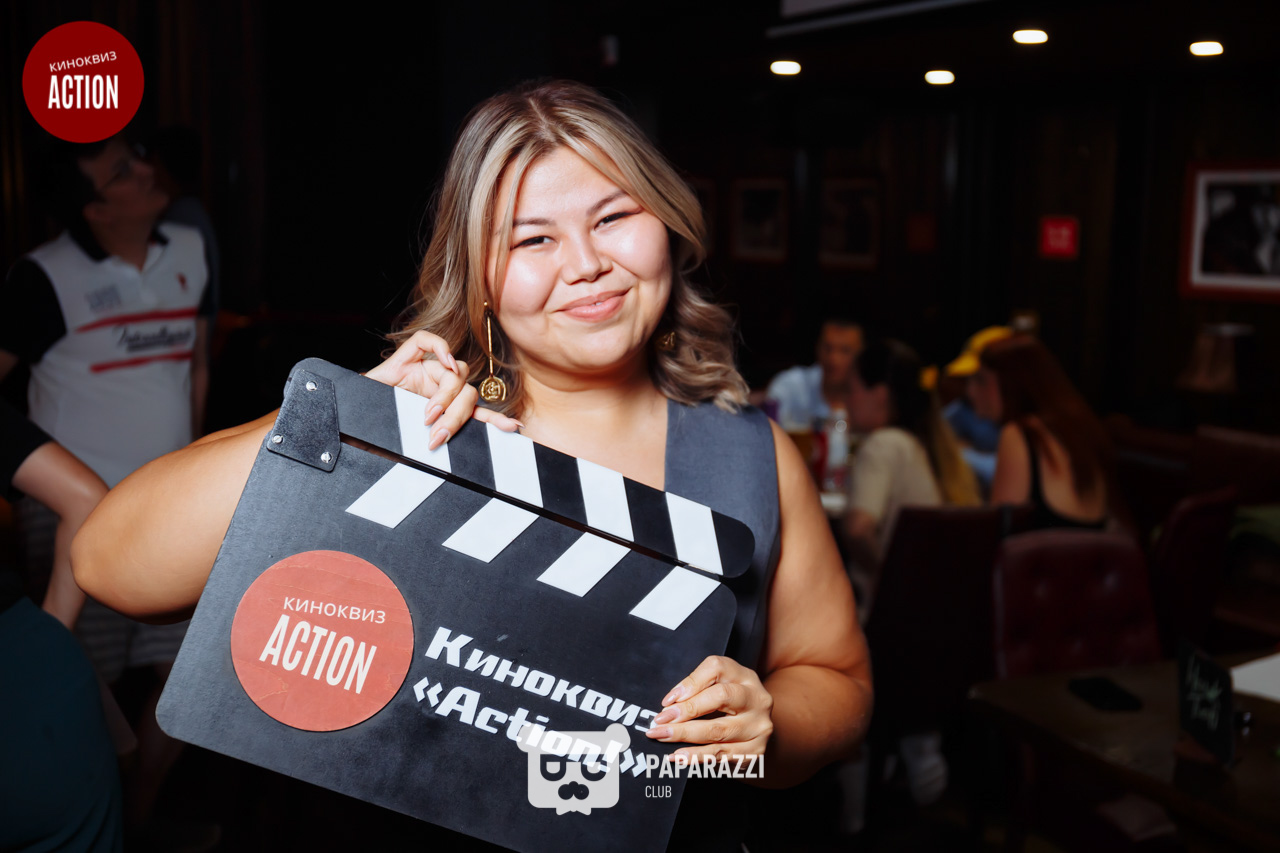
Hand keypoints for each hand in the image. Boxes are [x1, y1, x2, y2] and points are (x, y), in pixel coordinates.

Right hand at [365, 330, 520, 448]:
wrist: (345, 428)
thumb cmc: (376, 441)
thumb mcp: (414, 445)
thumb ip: (443, 442)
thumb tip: (468, 459)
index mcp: (441, 410)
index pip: (475, 409)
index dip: (495, 418)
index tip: (513, 429)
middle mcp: (436, 389)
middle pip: (467, 391)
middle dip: (456, 415)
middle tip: (438, 436)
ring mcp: (421, 372)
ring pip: (454, 372)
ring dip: (444, 395)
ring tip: (426, 416)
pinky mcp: (402, 359)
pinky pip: (426, 341)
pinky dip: (439, 348)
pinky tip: (442, 364)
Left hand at [644, 655, 773, 760]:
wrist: (756, 731)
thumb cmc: (730, 706)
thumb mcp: (719, 687)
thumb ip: (697, 688)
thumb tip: (669, 705)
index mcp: (745, 676)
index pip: (717, 668)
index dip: (690, 682)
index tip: (668, 700)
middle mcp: (757, 699)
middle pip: (720, 697)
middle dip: (686, 709)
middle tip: (661, 720)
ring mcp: (758, 726)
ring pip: (717, 730)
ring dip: (685, 734)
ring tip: (663, 736)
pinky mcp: (756, 750)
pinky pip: (721, 754)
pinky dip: (696, 756)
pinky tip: (679, 756)